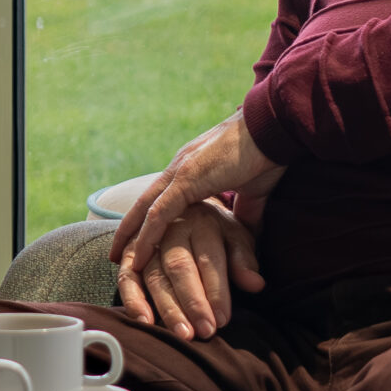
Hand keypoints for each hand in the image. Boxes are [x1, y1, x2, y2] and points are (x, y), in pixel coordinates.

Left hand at [109, 112, 285, 287]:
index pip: (161, 199)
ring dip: (132, 237)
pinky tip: (140, 255)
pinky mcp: (187, 178)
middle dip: (129, 230)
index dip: (148, 221)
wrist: (274, 128)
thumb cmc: (267, 154)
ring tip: (122, 262)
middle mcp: (179, 167)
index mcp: (192, 168)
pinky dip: (147, 235)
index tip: (139, 243)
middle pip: (145, 204)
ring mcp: (180, 171)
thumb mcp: (252, 190)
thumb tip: (246, 234)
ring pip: (146, 209)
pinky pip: (159, 212)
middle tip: (116, 255)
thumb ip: (245, 211)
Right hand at [115, 197, 262, 340]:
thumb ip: (244, 260)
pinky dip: (133, 300)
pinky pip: (127, 277)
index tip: (223, 320)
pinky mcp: (130, 254)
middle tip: (205, 332)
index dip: (216, 291)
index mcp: (202, 220)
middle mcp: (171, 227)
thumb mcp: (236, 237)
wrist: (186, 208)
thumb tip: (256, 284)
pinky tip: (144, 322)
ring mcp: (147, 240)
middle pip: (180, 267)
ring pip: (154, 275)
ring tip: (182, 335)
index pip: (209, 258)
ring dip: (167, 307)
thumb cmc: (217, 231)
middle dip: (193, 303)